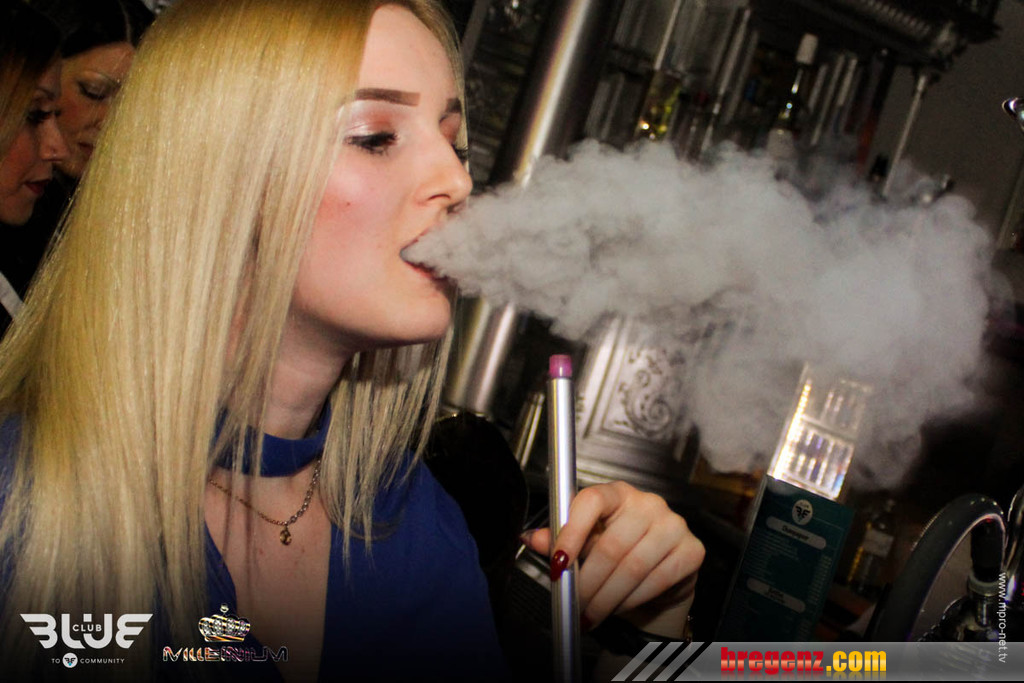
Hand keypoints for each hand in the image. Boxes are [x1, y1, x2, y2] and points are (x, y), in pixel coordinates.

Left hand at [521, 481, 703, 637]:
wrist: (658, 579)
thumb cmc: (618, 555)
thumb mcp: (586, 545)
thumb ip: (559, 540)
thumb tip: (530, 538)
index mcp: (616, 494)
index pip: (591, 501)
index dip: (571, 533)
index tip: (558, 564)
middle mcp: (648, 503)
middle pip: (611, 545)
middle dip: (588, 582)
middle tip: (574, 605)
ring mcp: (673, 525)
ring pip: (633, 567)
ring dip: (607, 598)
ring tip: (591, 614)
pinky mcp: (692, 550)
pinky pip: (657, 580)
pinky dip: (632, 599)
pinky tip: (618, 608)